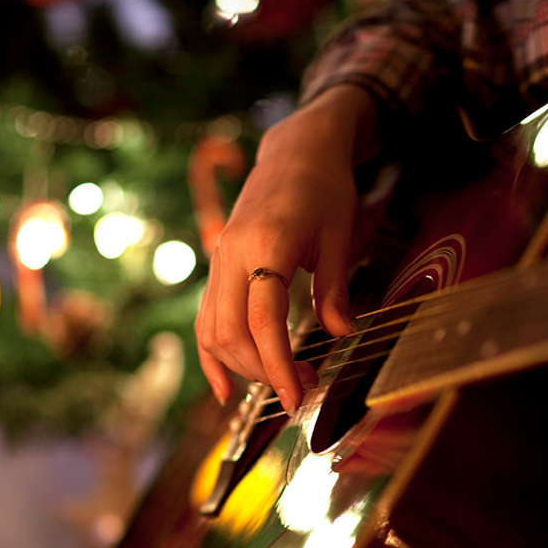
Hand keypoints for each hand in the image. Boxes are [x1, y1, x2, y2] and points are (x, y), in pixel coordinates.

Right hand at [195, 86, 380, 413]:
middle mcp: (231, 254)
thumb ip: (334, 288)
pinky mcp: (217, 268)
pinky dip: (212, 356)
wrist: (295, 151)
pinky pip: (205, 320)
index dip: (277, 364)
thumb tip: (342, 334)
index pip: (263, 320)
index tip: (296, 396)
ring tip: (281, 383)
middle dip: (263, 371)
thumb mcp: (339, 235)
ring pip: (212, 331)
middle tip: (303, 388)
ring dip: (242, 367)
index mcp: (265, 244)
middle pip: (231, 332)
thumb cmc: (324, 188)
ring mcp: (219, 261)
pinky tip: (225, 389)